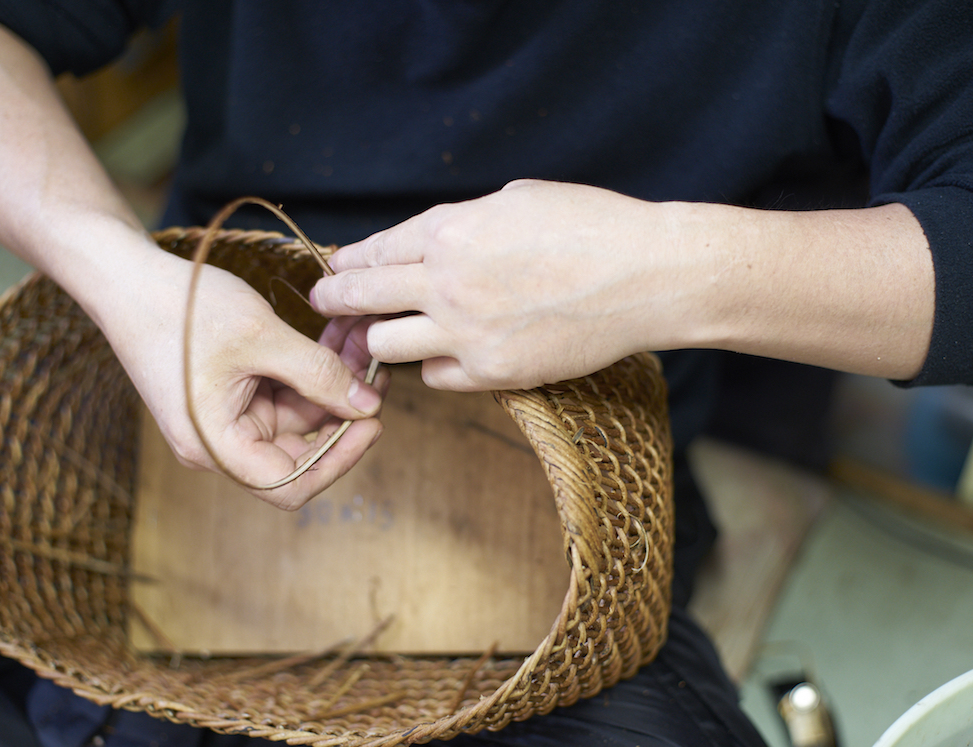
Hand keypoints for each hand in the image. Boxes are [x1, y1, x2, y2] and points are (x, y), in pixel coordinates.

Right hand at [100, 247, 386, 509]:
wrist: (126, 276)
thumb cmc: (180, 308)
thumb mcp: (262, 337)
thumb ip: (320, 374)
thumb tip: (368, 405)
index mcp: (217, 445)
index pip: (291, 485)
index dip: (340, 460)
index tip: (372, 422)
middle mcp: (220, 442)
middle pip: (299, 450)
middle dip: (342, 410)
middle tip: (376, 373)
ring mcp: (225, 418)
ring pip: (297, 415)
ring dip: (331, 382)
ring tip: (359, 340)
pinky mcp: (231, 394)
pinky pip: (283, 392)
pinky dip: (310, 368)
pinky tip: (336, 336)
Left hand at [310, 180, 687, 390]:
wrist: (647, 276)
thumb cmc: (590, 226)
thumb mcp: (515, 200)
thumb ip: (462, 223)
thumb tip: (429, 241)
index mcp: (450, 231)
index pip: (374, 250)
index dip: (348, 261)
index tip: (336, 269)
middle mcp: (447, 282)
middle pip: (362, 298)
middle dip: (335, 301)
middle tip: (325, 304)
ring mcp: (467, 332)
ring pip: (385, 345)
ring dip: (381, 339)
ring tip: (382, 337)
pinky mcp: (493, 373)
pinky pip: (435, 376)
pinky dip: (435, 364)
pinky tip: (448, 354)